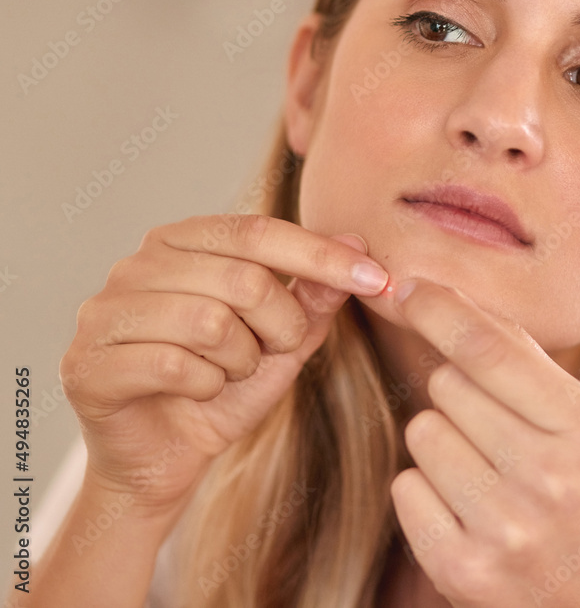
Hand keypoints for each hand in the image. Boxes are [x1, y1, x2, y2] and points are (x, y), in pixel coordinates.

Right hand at [61, 213, 389, 512]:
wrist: (166, 459)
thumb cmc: (224, 387)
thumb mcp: (283, 339)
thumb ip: (313, 293)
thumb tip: (356, 242)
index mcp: (184, 239)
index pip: (260, 230)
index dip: (323, 255)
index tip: (379, 278)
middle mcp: (139, 262)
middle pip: (243, 278)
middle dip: (279, 325)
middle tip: (273, 350)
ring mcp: (106, 309)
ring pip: (211, 321)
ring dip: (241, 360)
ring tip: (229, 371)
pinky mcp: (88, 361)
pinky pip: (175, 365)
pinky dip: (206, 387)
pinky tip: (197, 392)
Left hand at [388, 279, 579, 607]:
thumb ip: (524, 362)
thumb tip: (448, 297)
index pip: (491, 349)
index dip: (440, 309)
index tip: (407, 285)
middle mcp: (550, 477)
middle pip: (446, 385)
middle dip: (458, 396)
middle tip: (496, 435)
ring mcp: (505, 528)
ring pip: (422, 431)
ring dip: (441, 444)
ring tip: (486, 478)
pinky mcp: (461, 569)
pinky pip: (406, 486)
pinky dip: (425, 492)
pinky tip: (466, 514)